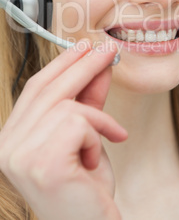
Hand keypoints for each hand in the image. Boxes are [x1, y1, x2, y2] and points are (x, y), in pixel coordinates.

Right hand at [0, 40, 126, 219]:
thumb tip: (96, 66)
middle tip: (108, 51)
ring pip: (66, 105)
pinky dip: (98, 132)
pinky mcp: (42, 163)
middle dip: (82, 65)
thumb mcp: (86, 135)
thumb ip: (87, 100)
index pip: (35, 89)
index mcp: (11, 139)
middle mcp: (7, 147)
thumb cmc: (86, 188)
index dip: (61, 64)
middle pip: (48, 90)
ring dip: (96, 118)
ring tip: (111, 135)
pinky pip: (79, 122)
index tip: (83, 46)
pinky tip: (96, 157)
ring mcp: (20, 156)